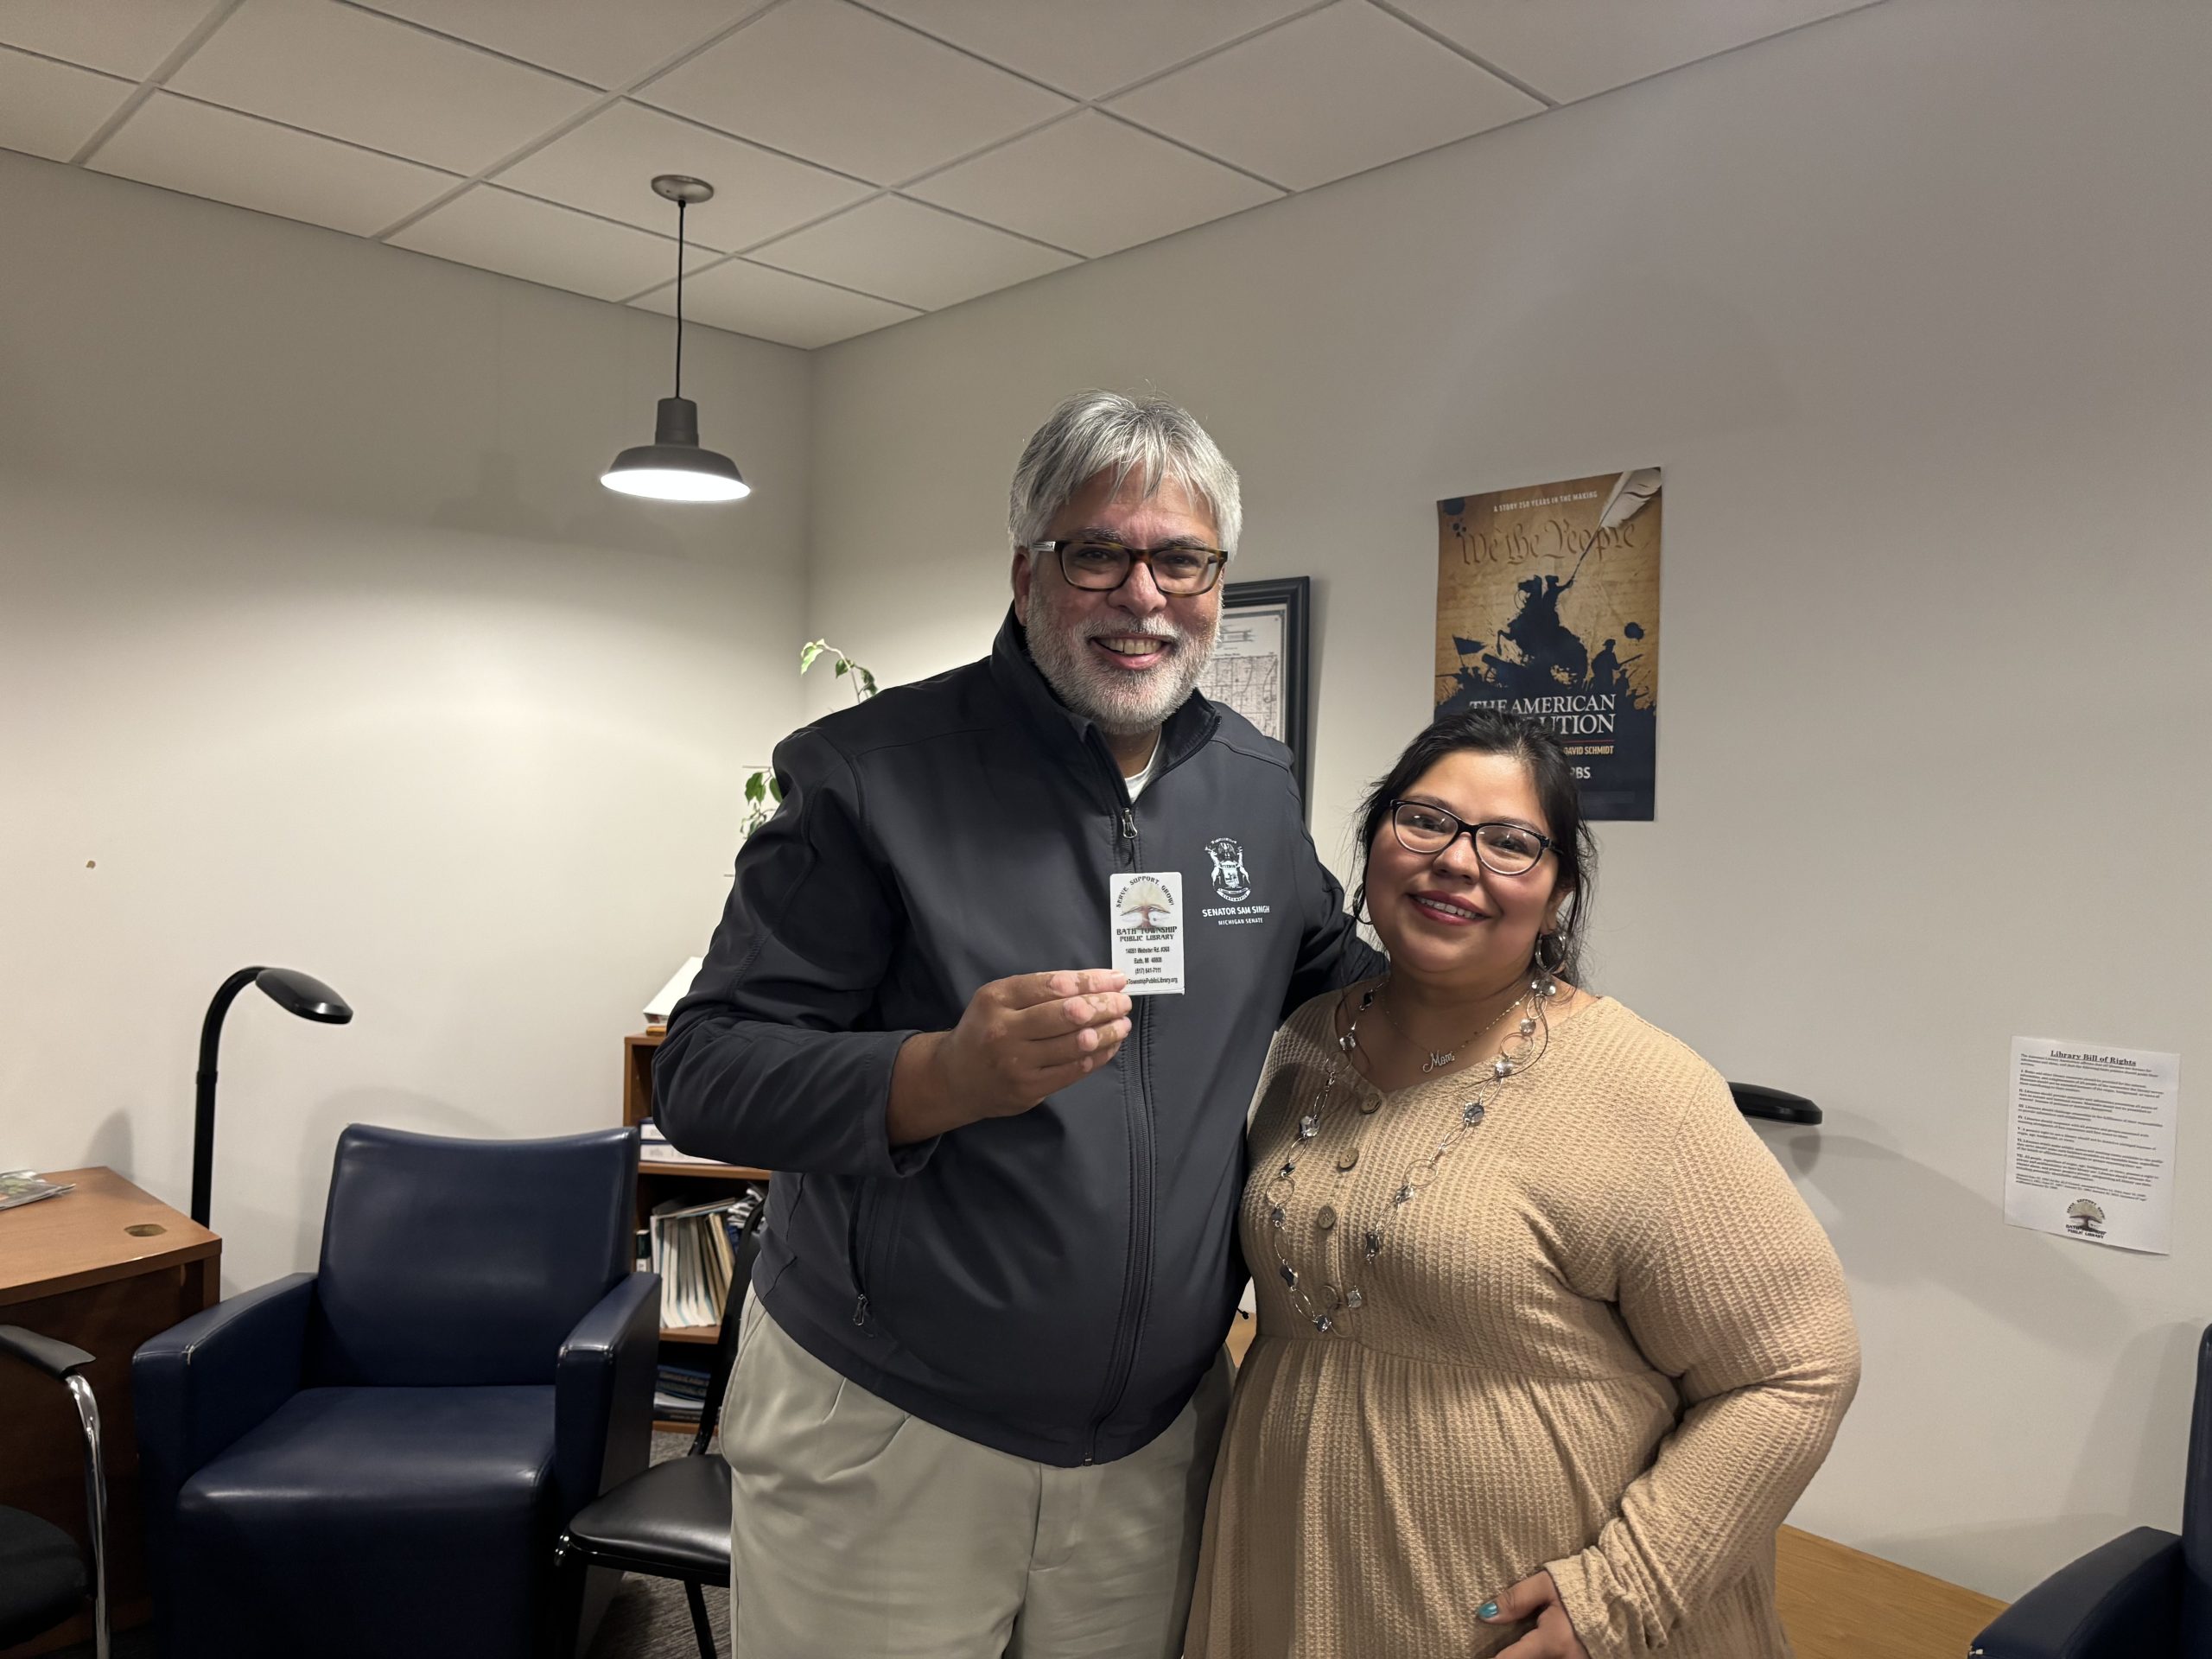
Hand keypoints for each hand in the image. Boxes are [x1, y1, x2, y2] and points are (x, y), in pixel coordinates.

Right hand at [888, 971, 1131, 1141]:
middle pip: (1068, 1014)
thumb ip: (1038, 991)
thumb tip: (1094, 984)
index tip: (1116, 979)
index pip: (1053, 985)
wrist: (955, 1078)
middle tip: (1124, 1002)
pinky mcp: (1029, 1089)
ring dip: (1107, 1032)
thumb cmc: (985, 1030)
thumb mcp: (998, 1000)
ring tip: (1123, 1023)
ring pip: (1075, 1044)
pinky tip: (1111, 1045)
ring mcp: (1016, 1063)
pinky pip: (1074, 1070)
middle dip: (1104, 1006)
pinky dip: (1098, 1056)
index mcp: (996, 998)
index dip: (1091, 981)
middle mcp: (1004, 1030)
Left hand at [1479, 1570, 1588, 1658]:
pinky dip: (1543, 1658)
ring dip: (1527, 1657)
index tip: (1476, 1657)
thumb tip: (1485, 1615)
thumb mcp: (1548, 1584)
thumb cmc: (1586, 1586)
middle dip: (1511, 1658)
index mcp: (1553, 1642)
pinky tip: (1536, 1650)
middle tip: (1497, 1650)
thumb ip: (1516, 1599)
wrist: (1628, 1595)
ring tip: (1515, 1648)